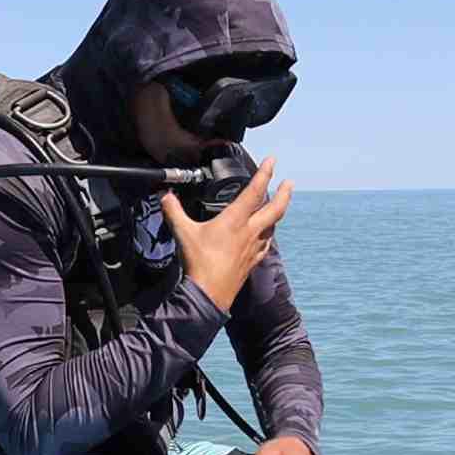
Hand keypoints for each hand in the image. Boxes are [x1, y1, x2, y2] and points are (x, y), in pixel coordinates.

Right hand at [159, 157, 292, 310]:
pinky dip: (268, 235)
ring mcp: (253, 247)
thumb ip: (173, 211)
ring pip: (273, 226)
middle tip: (289, 182)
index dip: (265, 173)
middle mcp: (249, 232)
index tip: (272, 161)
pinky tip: (266, 236)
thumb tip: (165, 196)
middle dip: (284, 193)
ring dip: (277, 213)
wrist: (209, 293)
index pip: (255, 191)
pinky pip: (266, 244)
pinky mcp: (252, 262)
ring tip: (278, 206)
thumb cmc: (199, 263)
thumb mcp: (183, 232)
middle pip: (275, 208)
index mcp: (234, 220)